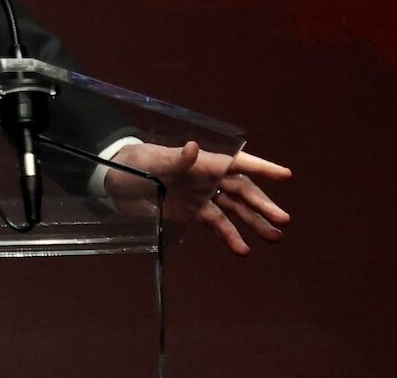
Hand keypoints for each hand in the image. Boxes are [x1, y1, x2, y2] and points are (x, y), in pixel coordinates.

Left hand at [106, 141, 290, 254]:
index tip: (285, 175)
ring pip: (234, 209)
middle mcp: (205, 178)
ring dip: (253, 222)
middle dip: (262, 204)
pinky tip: (242, 249)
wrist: (111, 181)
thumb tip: (194, 148)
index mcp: (200, 162)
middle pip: (241, 190)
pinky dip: (230, 236)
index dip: (261, 168)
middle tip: (283, 220)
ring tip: (273, 237)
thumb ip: (175, 158)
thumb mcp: (151, 161)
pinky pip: (216, 223)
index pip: (236, 162)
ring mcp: (200, 195)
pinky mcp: (191, 211)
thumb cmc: (132, 163)